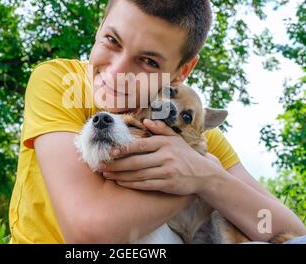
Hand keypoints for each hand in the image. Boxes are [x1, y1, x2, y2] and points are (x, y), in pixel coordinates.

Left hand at [98, 119, 222, 194]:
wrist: (204, 174)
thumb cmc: (186, 155)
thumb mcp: (176, 139)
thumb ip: (161, 129)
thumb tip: (146, 120)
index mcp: (164, 143)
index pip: (140, 145)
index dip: (123, 149)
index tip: (109, 151)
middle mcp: (166, 156)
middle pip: (135, 161)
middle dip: (116, 164)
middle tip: (101, 165)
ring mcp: (167, 171)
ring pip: (138, 174)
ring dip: (120, 175)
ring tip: (107, 174)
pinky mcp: (168, 184)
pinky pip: (146, 185)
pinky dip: (131, 184)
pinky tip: (121, 183)